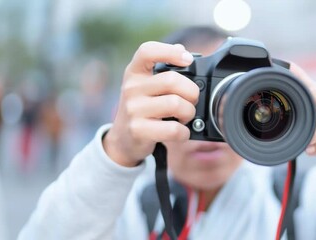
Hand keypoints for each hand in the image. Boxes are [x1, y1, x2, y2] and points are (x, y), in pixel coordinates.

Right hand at [103, 42, 199, 166]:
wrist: (123, 139)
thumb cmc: (142, 108)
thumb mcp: (146, 86)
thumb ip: (164, 70)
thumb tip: (183, 51)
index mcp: (134, 72)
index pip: (147, 51)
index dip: (170, 51)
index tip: (188, 59)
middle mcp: (131, 88)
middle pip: (172, 80)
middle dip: (192, 92)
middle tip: (191, 100)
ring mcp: (133, 109)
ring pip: (176, 104)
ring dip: (189, 113)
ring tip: (185, 117)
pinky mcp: (138, 130)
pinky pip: (173, 129)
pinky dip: (184, 132)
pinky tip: (181, 132)